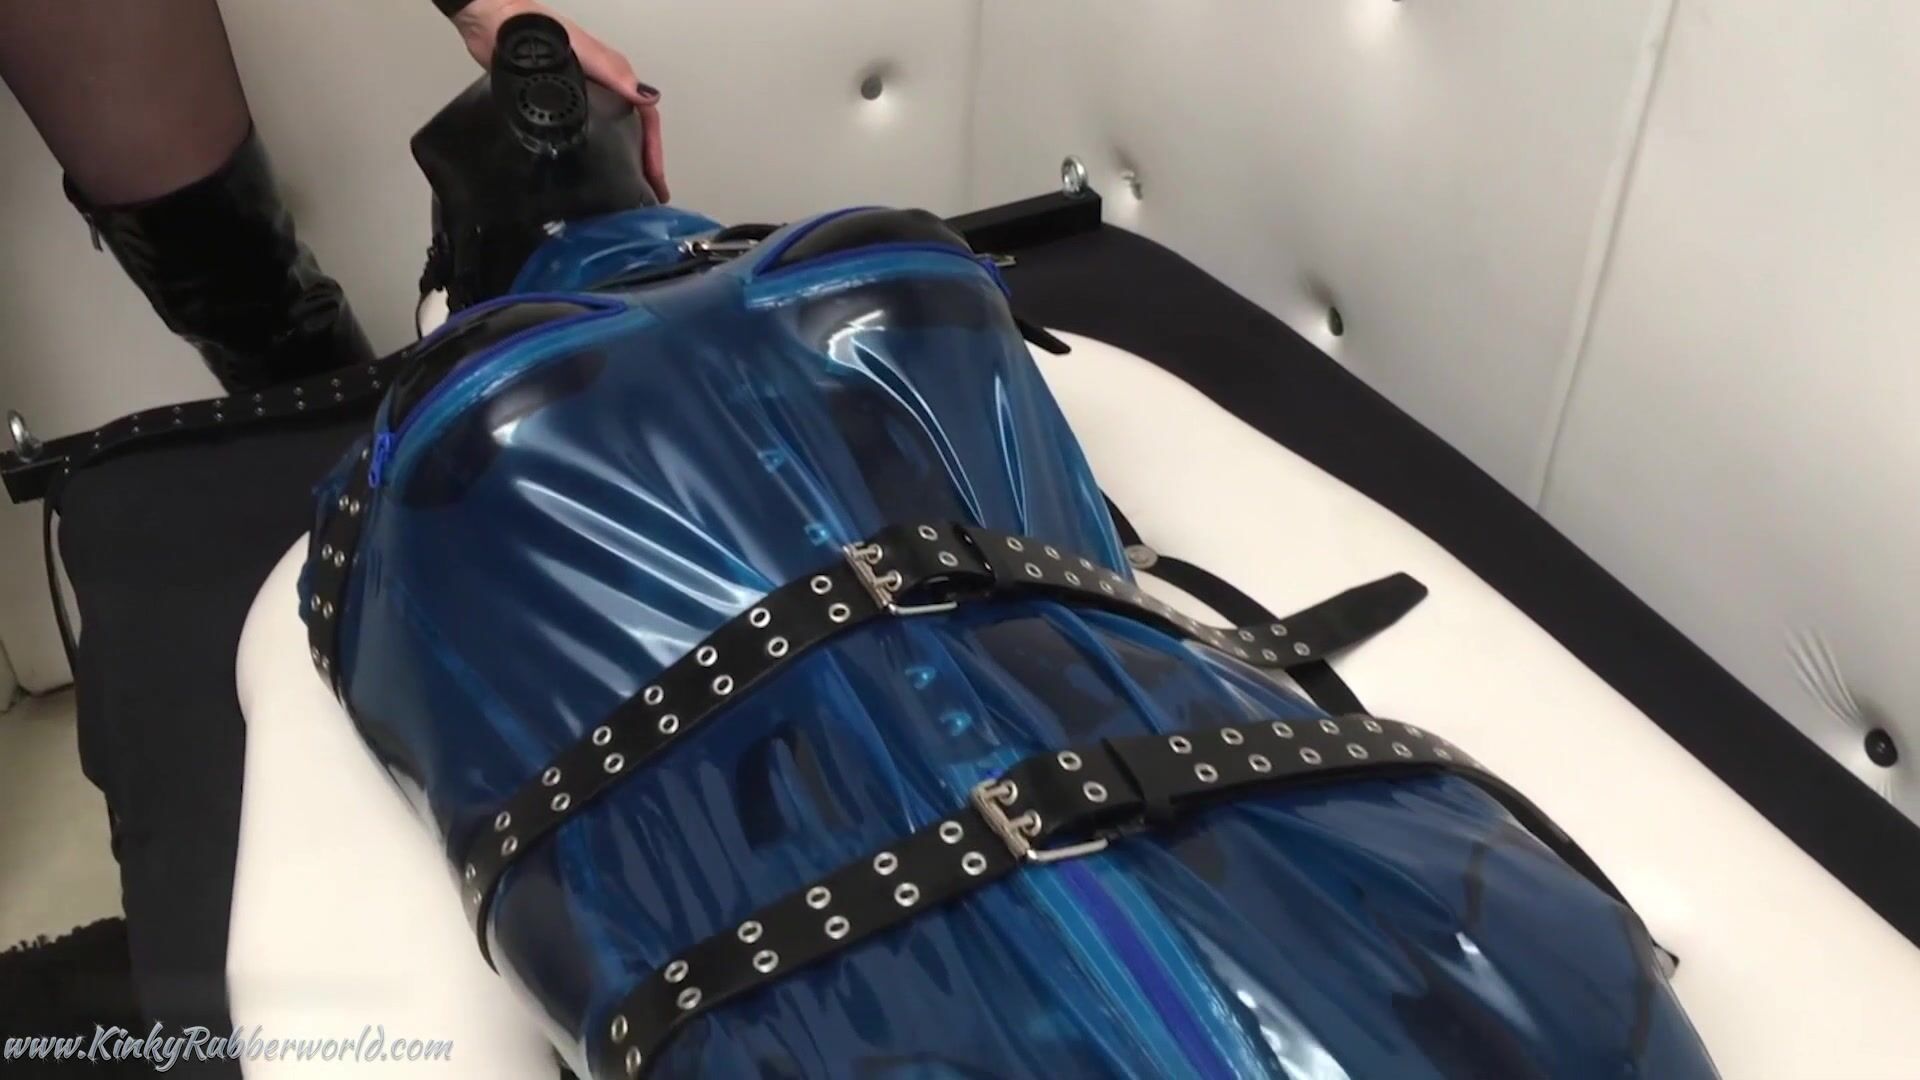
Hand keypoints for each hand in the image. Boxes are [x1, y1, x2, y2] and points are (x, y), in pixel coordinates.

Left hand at [452, 0, 669, 200]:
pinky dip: (592, 154)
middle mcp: (601, 91)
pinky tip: (587, 171)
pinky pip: (583, 134)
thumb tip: (650, 98)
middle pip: (632, 131)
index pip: (645, 119)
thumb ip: (617, 75)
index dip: (653, 151)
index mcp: (614, 79)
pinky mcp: (554, 105)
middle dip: (643, 163)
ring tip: (625, 189)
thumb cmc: (542, 33)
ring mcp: (578, 99)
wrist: (497, 25)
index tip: (655, 181)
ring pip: (610, 134)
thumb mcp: (587, 54)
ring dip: (621, 161)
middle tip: (647, 194)